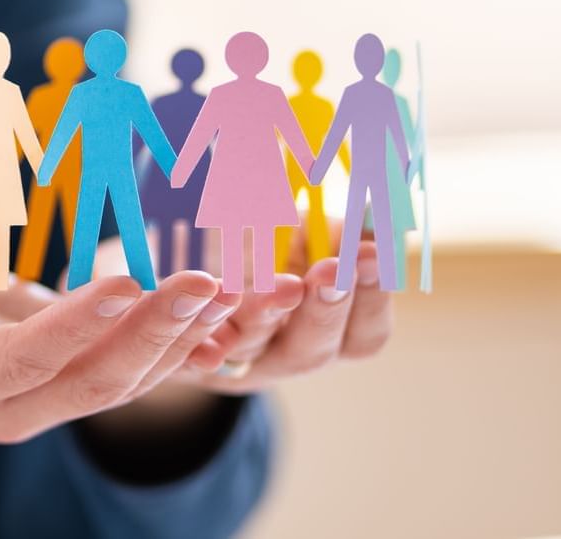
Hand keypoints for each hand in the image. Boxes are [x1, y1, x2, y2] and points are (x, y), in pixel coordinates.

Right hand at [0, 212, 240, 460]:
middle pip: (88, 384)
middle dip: (153, 335)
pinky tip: (218, 304)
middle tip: (206, 282)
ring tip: (228, 289)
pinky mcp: (68, 380)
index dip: (75, 327)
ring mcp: (39, 402)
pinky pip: (131, 370)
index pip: (21, 362)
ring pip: (121, 383)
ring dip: (178, 340)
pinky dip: (177, 341)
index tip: (126, 282)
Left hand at [176, 238, 392, 394]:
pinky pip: (189, 348)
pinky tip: (206, 307)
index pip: (364, 334)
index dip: (373, 297)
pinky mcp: (184, 350)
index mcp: (332, 330)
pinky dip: (198, 332)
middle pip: (313, 350)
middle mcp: (286, 353)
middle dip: (325, 309)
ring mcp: (233, 356)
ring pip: (251, 345)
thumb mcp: (309, 224)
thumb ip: (340, 224)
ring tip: (279, 285)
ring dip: (265, 314)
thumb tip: (376, 205)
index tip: (371, 254)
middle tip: (332, 272)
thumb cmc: (270, 235)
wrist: (198, 250)